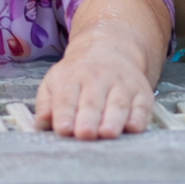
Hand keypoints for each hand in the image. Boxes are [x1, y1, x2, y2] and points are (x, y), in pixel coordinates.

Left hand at [34, 51, 152, 139]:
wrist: (111, 49)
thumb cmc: (78, 73)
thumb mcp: (54, 81)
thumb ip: (46, 104)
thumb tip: (42, 123)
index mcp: (73, 78)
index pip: (66, 97)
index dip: (64, 114)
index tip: (63, 129)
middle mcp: (98, 80)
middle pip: (93, 101)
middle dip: (88, 118)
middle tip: (84, 134)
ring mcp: (122, 85)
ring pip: (119, 103)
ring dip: (114, 119)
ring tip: (107, 133)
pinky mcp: (142, 92)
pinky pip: (142, 106)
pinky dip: (139, 118)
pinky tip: (133, 128)